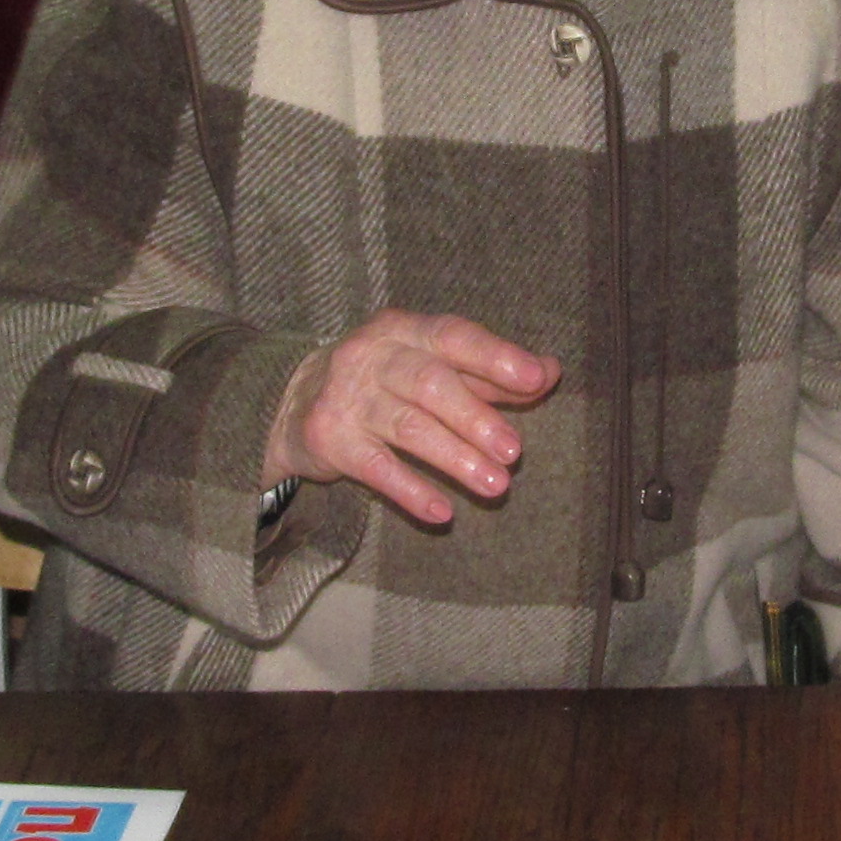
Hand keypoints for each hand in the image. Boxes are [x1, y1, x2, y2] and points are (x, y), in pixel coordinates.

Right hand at [265, 312, 561, 528]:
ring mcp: (346, 398)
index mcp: (404, 330)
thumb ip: (487, 371)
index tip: (536, 377)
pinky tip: (443, 511)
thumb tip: (548, 371)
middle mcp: (371, 356)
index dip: (496, 356)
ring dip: (456, 458)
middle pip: (429, 383)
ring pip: (408, 427)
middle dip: (476, 418)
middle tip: (514, 452)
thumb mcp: (429, 364)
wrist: (292, 401)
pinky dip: (411, 491)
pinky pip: (376, 468)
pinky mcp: (329, 439)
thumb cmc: (383, 380)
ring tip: (496, 486)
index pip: (454, 337)